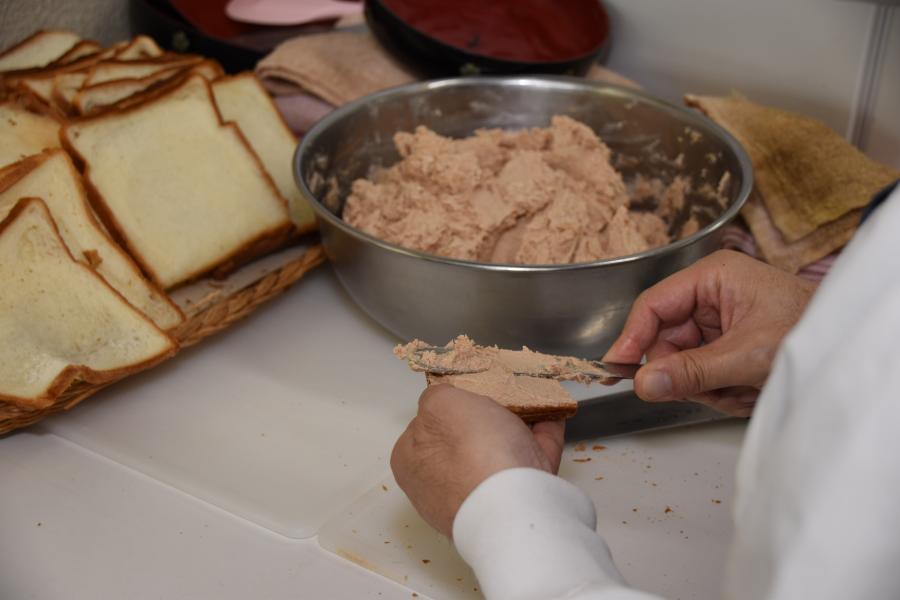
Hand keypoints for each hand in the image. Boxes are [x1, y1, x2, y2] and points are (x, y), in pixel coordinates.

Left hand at [391, 383, 564, 536]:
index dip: (445, 406)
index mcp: (413, 464)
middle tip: (502, 393)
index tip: (466, 391)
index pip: (423, 428)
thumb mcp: (440, 403)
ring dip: (517, 424)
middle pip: (463, 440)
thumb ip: (436, 396)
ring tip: (532, 399)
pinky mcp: (517, 500)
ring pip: (500, 450)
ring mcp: (481, 495)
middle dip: (484, 417)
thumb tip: (442, 398)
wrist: (514, 504)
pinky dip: (542, 436)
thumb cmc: (470, 452)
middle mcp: (442, 484)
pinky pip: (531, 459)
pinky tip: (552, 413)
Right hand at [603, 250, 816, 415]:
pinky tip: (748, 391)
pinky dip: (722, 391)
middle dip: (688, 373)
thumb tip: (643, 384)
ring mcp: (718, 322)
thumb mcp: (748, 354)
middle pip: (666, 342)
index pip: (653, 306)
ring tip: (743, 390)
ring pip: (683, 364)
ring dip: (709, 387)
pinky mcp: (726, 344)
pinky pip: (702, 375)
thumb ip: (693, 371)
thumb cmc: (811, 331)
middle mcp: (710, 296)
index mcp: (711, 277)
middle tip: (715, 390)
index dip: (631, 339)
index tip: (614, 371)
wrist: (851, 348)